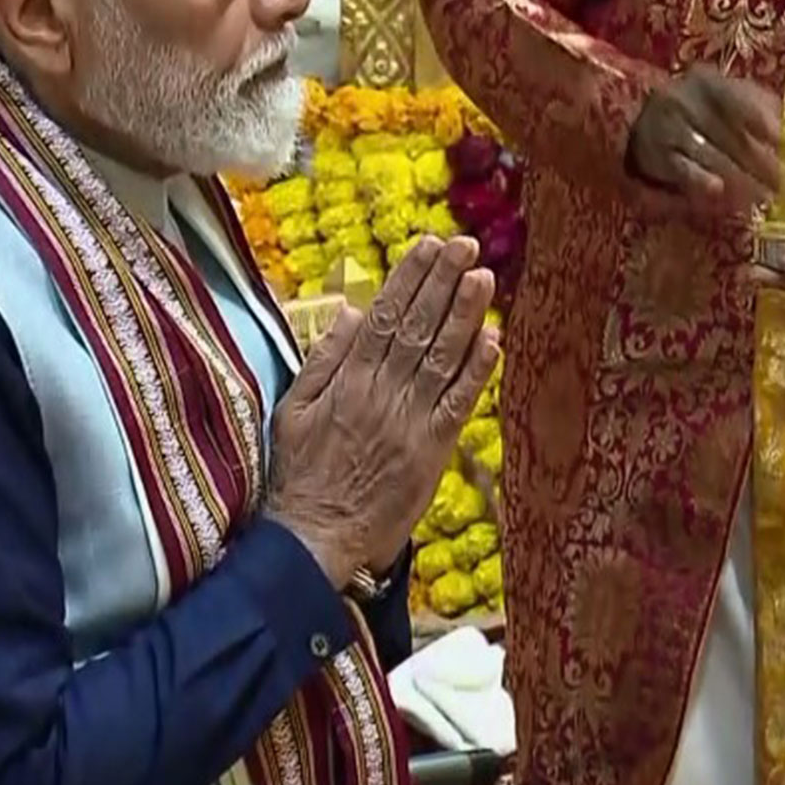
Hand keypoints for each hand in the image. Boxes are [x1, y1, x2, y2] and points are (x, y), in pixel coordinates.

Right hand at [269, 236, 500, 586]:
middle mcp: (380, 393)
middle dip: (443, 283)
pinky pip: (457, 404)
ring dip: (465, 315)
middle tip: (466, 245)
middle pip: (418, 327)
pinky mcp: (430, 452)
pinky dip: (476, 372)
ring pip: (441, 358)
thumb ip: (323, 360)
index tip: (429, 245)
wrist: (313, 538)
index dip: (410, 279)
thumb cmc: (299, 475)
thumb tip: (352, 312)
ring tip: (484, 276)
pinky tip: (492, 340)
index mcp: (347, 380)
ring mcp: (408, 422)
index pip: (384, 316)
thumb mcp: (291, 410)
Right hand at [628, 66, 783, 212]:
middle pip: (728, 134)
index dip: (761, 120)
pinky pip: (682, 169)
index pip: (737, 100)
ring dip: (739, 179)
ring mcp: (667, 127)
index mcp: (707, 82)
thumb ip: (756, 106)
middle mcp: (684, 100)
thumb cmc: (697, 108)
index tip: (782, 141)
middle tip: (783, 184)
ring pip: (710, 155)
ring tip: (763, 197)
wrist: (645, 119)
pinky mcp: (655, 154)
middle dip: (759, 161)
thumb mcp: (723, 95)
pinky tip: (718, 190)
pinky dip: (701, 180)